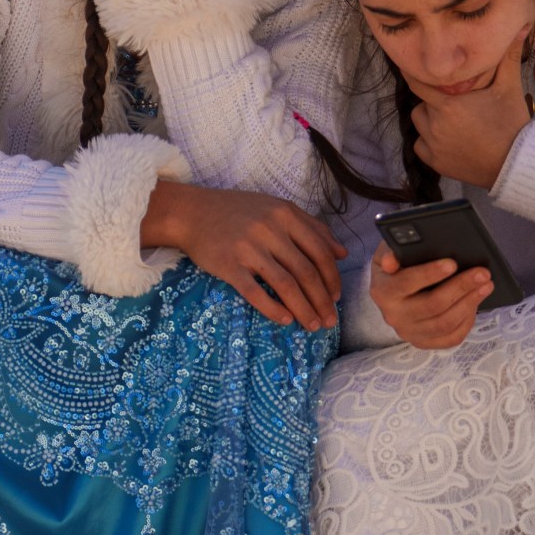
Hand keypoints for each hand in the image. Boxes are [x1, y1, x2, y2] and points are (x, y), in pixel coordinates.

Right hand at [141, 179, 345, 329]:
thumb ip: (311, 227)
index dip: (332, 278)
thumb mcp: (277, 209)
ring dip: (303, 309)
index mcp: (285, 215)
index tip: (337, 297)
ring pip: (286, 285)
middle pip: (305, 272)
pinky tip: (285, 320)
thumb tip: (342, 253)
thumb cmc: (237, 211)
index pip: (319, 251)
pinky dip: (273, 309)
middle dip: (322, 300)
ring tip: (312, 325)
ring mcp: (249, 248)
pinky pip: (255, 293)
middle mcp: (270, 230)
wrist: (191, 213)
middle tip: (330, 321)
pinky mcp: (229, 266)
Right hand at [366, 243, 492, 348]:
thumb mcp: (387, 253)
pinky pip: (451, 338)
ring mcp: (409, 332)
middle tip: (482, 273)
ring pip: (445, 323)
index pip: (407, 283)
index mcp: (383, 291)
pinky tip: (476, 304)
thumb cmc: (396, 267)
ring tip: (486, 286)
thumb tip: (391, 261)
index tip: (452, 263)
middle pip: (433, 305)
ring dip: (470, 303)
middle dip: (461, 287)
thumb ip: (389, 252)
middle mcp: (394, 315)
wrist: (390, 294)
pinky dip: (467, 321)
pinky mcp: (423, 342)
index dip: (430, 273)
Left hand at [408, 29, 531, 188]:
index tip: (411, 67)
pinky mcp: (435, 163)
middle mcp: (435, 126)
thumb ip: (508, 58)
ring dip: (430, 121)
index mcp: (448, 106)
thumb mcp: (509, 88)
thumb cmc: (511, 124)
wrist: (516, 164)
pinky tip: (449, 139)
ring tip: (452, 121)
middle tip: (455, 103)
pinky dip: (430, 142)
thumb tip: (520, 28)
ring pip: (420, 125)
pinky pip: (421, 146)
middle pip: (421, 105)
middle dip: (433, 101)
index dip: (414, 74)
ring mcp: (433, 147)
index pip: (418, 84)